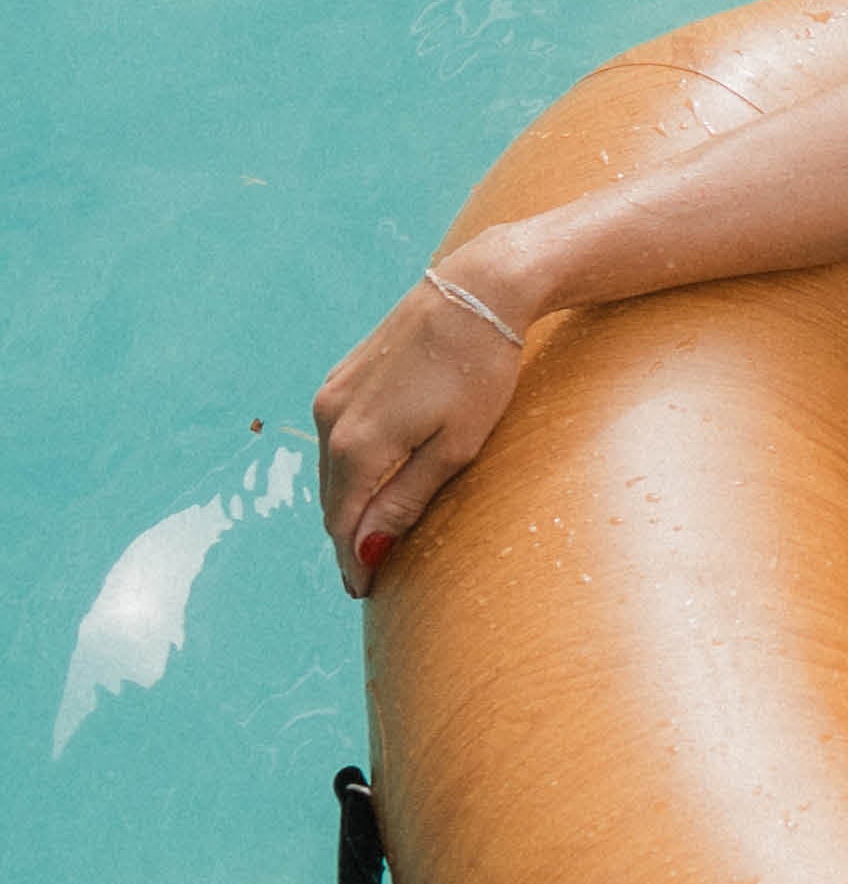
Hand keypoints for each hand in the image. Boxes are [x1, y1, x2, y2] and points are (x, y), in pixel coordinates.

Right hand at [315, 259, 533, 593]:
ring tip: (368, 535)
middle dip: (348, 538)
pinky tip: (370, 481)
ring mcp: (332, 395)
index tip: (364, 591)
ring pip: (331, 470)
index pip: (344, 523)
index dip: (354, 561)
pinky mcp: (342, 377)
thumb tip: (369, 547)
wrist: (477, 292)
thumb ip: (408, 498)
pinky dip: (349, 469)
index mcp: (358, 446)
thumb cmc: (480, 373)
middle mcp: (331, 421)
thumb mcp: (455, 447)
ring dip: (346, 503)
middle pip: (333, 500)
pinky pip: (336, 440)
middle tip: (367, 576)